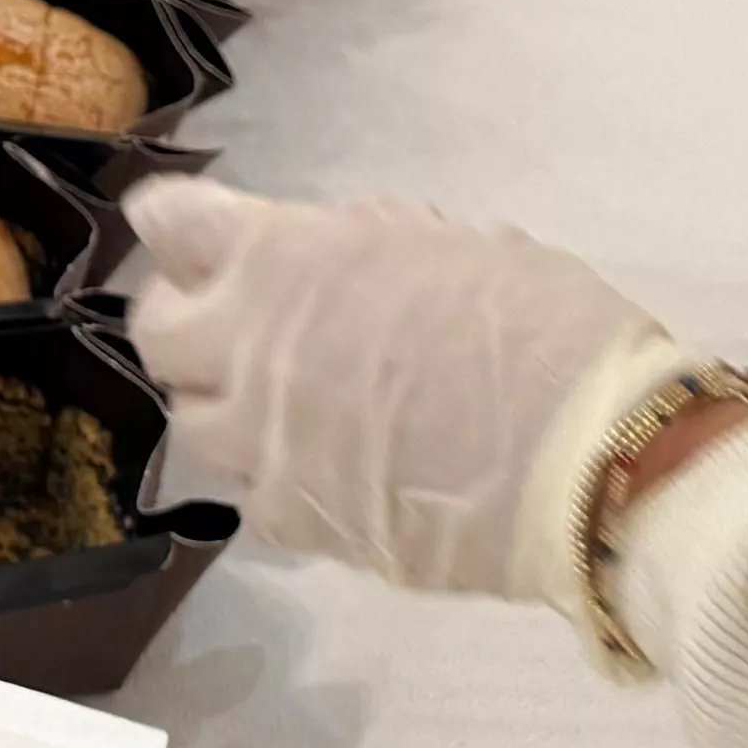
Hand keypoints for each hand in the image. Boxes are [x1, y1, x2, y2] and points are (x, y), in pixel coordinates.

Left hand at [126, 183, 683, 610]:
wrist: (591, 458)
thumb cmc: (537, 325)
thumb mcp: (443, 243)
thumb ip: (355, 246)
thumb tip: (327, 253)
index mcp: (282, 258)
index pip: (167, 223)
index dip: (180, 226)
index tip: (200, 235)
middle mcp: (248, 349)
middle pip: (157, 332)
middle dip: (189, 320)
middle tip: (239, 324)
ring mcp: (266, 447)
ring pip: (194, 425)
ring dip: (227, 406)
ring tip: (284, 405)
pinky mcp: (300, 524)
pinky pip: (256, 498)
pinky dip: (279, 480)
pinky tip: (330, 471)